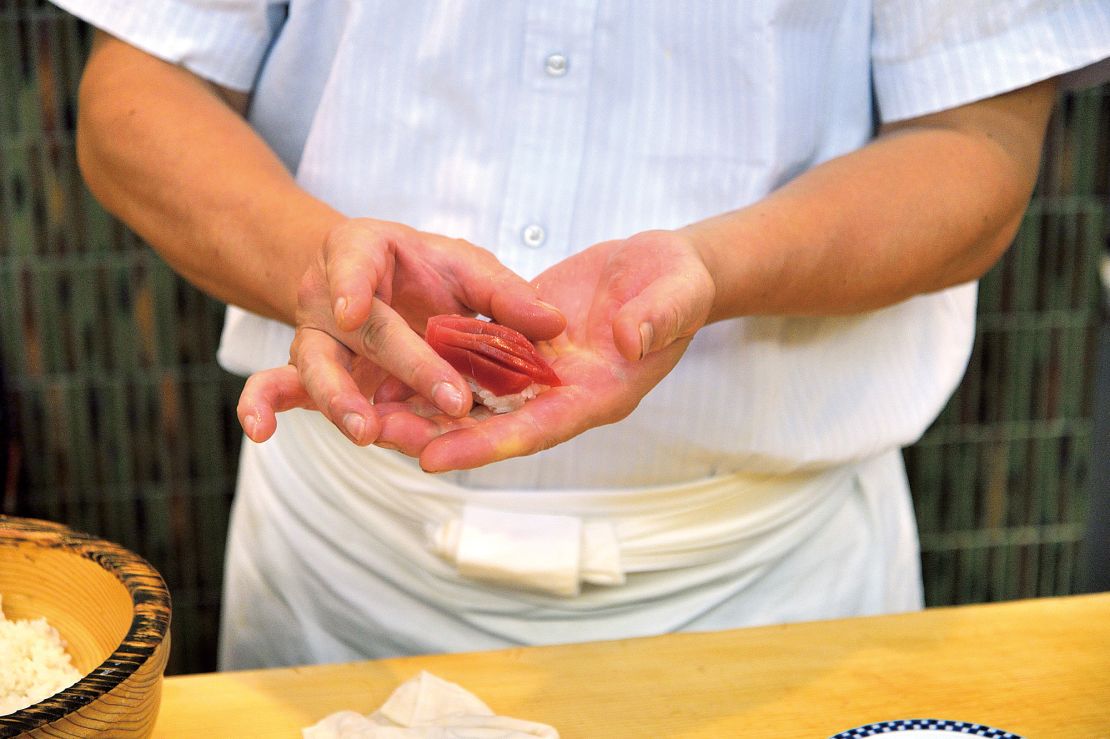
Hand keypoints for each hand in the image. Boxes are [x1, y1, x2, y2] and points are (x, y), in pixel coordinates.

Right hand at [237, 218, 565, 444]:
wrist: (370, 277)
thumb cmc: (420, 269)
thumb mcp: (462, 266)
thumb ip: (503, 292)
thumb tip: (555, 323)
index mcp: (361, 251)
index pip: (355, 263)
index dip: (352, 285)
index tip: (354, 308)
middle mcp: (327, 295)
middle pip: (360, 332)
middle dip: (406, 365)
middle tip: (451, 396)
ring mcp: (314, 338)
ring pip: (314, 369)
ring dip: (340, 402)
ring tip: (368, 432)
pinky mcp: (310, 374)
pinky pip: (277, 389)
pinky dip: (261, 408)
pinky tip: (260, 433)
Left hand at [372, 229, 715, 469]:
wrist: (664, 270)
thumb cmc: (679, 284)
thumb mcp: (677, 294)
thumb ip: (658, 318)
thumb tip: (629, 338)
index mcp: (600, 394)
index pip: (539, 428)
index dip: (487, 446)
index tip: (435, 459)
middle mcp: (563, 395)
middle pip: (494, 426)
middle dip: (438, 434)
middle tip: (378, 436)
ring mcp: (541, 374)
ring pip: (475, 400)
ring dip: (426, 408)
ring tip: (367, 411)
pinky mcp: (523, 347)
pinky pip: (475, 362)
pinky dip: (436, 369)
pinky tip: (389, 367)